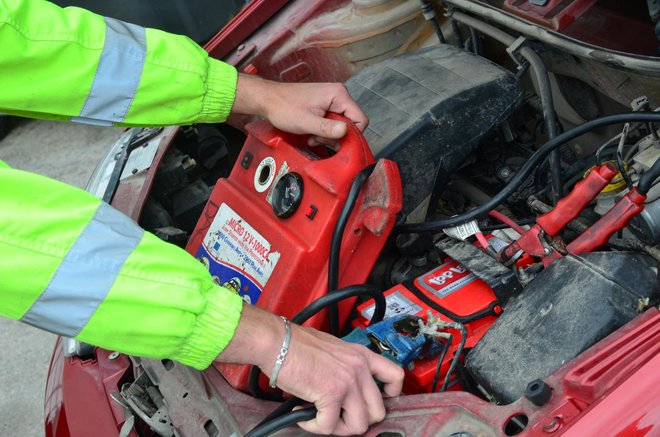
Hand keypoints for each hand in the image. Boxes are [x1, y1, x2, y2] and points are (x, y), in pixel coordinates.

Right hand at [216, 304, 403, 435]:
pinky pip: (328, 426)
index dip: (391, 395)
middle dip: (356, 420)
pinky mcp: (331, 394)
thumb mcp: (333, 349)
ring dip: (337, 428)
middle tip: (338, 417)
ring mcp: (347, 382)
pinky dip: (314, 426)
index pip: (395, 376)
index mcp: (361, 355)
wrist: (278, 342)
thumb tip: (346, 392)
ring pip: (358, 425)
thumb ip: (346, 367)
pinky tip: (302, 415)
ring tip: (320, 418)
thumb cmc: (297, 343)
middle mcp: (359, 368)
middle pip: (377, 412)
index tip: (379, 400)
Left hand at [231, 73, 368, 141]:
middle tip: (319, 138)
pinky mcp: (326, 104)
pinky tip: (312, 133)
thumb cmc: (284, 107)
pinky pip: (333, 121)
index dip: (352, 135)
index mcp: (338, 95)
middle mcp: (338, 94)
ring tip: (313, 135)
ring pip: (341, 124)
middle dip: (336, 136)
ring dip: (328, 135)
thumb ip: (327, 128)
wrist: (268, 99)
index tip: (337, 142)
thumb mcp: (306, 122)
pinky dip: (324, 131)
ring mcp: (332, 99)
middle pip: (351, 123)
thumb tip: (345, 132)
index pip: (361, 119)